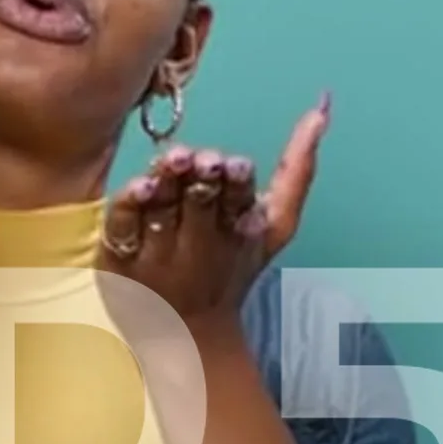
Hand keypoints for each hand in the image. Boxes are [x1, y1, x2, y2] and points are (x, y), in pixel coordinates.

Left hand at [98, 95, 332, 327]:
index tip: (235, 166)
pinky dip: (130, 206)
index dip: (236, 184)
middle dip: (202, 179)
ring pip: (162, 212)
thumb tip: (322, 107)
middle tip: (199, 159)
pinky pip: (123, 229)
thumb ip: (298, 168)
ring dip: (167, 185)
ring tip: (171, 163)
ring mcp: (157, 255)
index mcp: (238, 231)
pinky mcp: (120, 262)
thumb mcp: (275, 228)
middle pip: (200, 204)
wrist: (188, 337)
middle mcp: (198, 244)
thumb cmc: (233, 271)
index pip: (240, 201)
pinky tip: (137, 186)